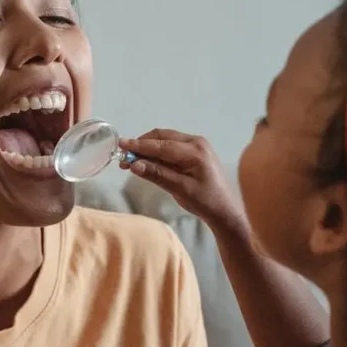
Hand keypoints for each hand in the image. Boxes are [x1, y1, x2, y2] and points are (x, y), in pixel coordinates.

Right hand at [119, 129, 244, 231]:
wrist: (226, 209)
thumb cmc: (205, 201)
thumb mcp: (180, 189)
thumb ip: (157, 174)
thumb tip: (134, 164)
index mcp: (195, 151)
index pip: (161, 145)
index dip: (140, 146)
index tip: (121, 145)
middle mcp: (196, 142)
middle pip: (162, 137)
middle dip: (142, 145)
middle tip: (124, 156)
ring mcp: (196, 145)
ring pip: (165, 140)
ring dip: (148, 148)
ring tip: (131, 160)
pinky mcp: (194, 151)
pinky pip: (171, 146)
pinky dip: (157, 152)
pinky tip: (147, 161)